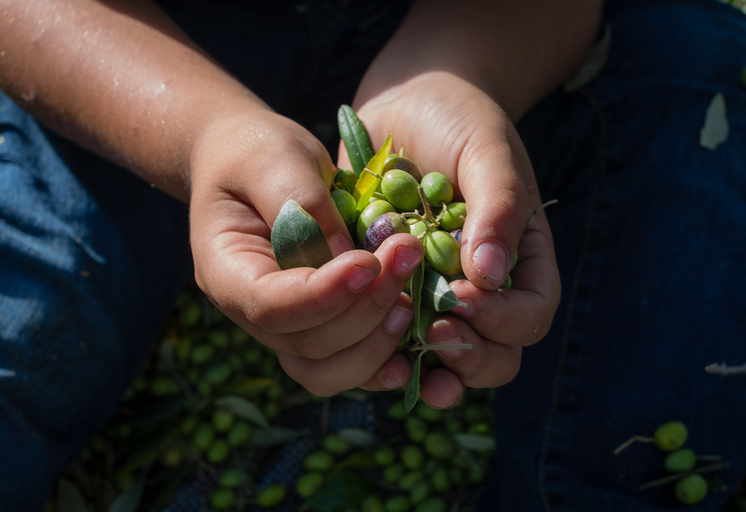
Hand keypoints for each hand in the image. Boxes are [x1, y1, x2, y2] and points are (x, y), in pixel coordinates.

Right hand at [188, 108, 425, 395]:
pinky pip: (347, 362)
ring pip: (327, 370)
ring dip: (376, 344)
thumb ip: (305, 203)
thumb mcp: (273, 158)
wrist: (250, 161)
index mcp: (227, 271)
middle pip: (307, 345)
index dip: (323, 294)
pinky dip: (382, 360)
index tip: (369, 261)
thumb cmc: (255, 151)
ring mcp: (286, 326)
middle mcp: (252, 312)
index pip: (271, 306)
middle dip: (365, 310)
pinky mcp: (319, 324)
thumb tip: (348, 259)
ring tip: (412, 300)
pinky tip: (416, 338)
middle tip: (408, 255)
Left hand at [340, 73, 560, 407]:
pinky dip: (384, 351)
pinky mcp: (391, 289)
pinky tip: (365, 346)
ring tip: (407, 360)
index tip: (462, 297)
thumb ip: (499, 208)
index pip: (530, 313)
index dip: (503, 320)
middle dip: (470, 355)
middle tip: (434, 332)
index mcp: (520, 258)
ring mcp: (435, 292)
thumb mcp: (488, 151)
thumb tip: (491, 274)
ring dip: (430, 369)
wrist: (406, 102)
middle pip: (495, 351)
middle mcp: (482, 287)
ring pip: (445, 358)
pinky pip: (393, 337)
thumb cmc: (459, 119)